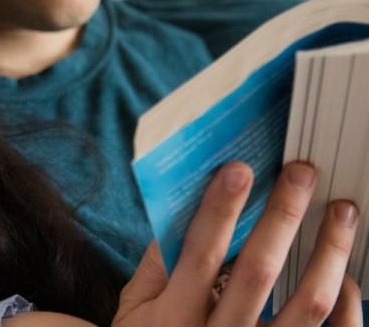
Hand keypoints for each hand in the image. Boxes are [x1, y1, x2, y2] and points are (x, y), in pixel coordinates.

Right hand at [114, 161, 361, 326]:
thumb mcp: (134, 310)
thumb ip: (154, 266)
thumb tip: (184, 210)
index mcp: (174, 319)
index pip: (200, 254)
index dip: (221, 210)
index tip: (239, 170)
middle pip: (259, 271)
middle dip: (282, 215)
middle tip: (301, 174)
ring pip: (308, 304)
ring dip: (329, 252)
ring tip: (341, 213)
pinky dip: (347, 305)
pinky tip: (345, 276)